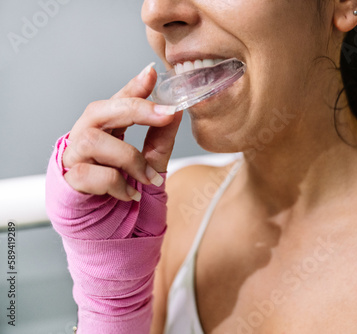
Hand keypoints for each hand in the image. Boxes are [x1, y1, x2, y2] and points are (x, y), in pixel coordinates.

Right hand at [62, 63, 182, 201]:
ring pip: (93, 140)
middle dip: (135, 109)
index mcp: (106, 132)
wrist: (115, 235)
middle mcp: (84, 139)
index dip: (133, 87)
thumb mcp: (153, 164)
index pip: (117, 102)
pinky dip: (117, 183)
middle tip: (165, 115)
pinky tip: (130, 194)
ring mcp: (73, 159)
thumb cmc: (129, 196)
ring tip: (148, 178)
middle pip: (99, 110)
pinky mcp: (68, 182)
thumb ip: (161, 138)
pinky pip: (90, 173)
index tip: (153, 74)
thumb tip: (176, 110)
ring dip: (129, 158)